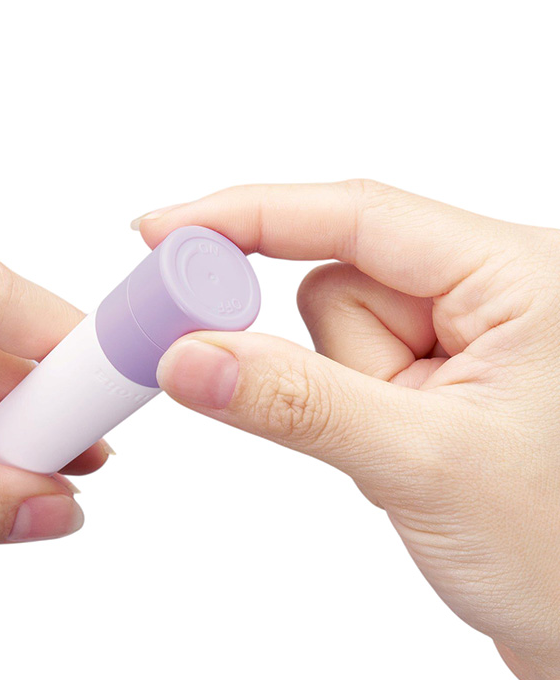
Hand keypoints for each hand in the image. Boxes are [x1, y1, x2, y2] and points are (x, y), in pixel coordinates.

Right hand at [134, 181, 559, 679]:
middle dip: (333, 363)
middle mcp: (491, 291)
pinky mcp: (438, 379)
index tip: (161, 231)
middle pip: (339, 279)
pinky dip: (348, 415)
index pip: (357, 213)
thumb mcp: (421, 465)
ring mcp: (464, 337)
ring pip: (335, 332)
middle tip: (366, 423)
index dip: (248, 216)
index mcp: (518, 276)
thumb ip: (297, 403)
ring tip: (406, 459)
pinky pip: (346, 371)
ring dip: (344, 400)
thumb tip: (189, 357)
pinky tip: (401, 461)